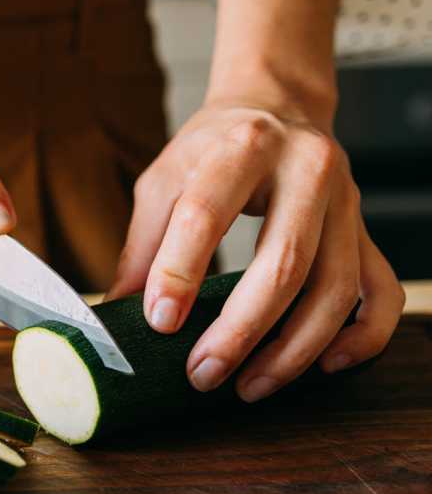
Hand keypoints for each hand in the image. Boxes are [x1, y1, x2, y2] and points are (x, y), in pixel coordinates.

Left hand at [106, 102, 404, 400]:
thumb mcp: (165, 180)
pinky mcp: (365, 231)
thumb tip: (114, 314)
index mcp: (243, 148)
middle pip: (282, 262)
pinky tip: (327, 365)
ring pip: (334, 288)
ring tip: (248, 386)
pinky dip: (362, 336)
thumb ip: (142, 245)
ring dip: (292, 349)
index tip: (158, 323)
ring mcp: (346, 203)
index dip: (179, 272)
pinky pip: (380, 292)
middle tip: (203, 373)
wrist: (277, 107)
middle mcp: (306, 170)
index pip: (206, 213)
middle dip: (240, 330)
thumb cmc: (213, 150)